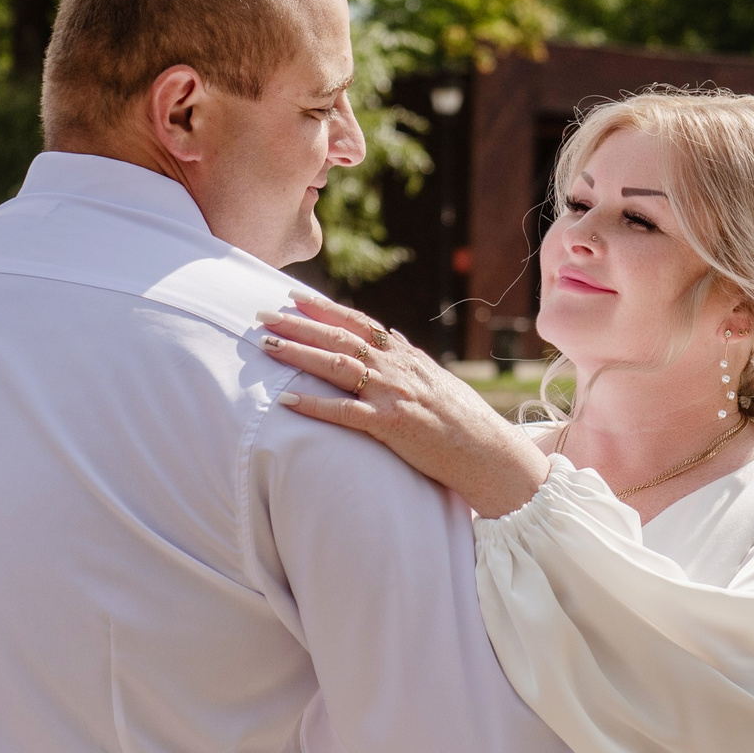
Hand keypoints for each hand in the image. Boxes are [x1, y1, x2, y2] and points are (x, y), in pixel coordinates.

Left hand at [256, 291, 549, 518]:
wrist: (491, 455)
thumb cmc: (466, 421)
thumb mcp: (439, 379)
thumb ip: (412, 356)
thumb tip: (391, 333)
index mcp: (407, 358)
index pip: (359, 324)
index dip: (325, 309)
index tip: (295, 297)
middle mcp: (399, 369)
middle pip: (340, 340)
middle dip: (299, 326)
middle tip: (262, 315)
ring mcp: (395, 396)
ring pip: (338, 367)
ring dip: (299, 355)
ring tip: (267, 346)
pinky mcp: (393, 426)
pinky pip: (345, 414)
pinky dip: (315, 406)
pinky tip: (287, 400)